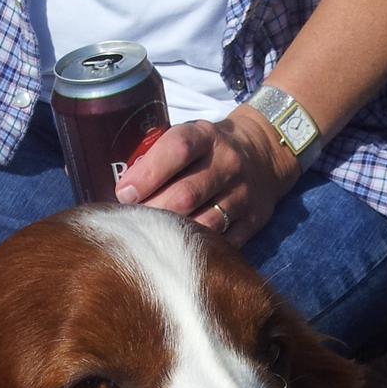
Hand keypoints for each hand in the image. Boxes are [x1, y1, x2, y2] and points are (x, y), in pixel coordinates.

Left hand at [114, 106, 301, 246]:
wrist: (264, 153)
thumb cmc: (209, 149)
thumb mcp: (189, 135)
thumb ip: (159, 157)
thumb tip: (122, 192)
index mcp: (206, 136)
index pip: (178, 150)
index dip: (148, 174)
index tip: (124, 194)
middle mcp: (228, 163)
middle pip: (187, 194)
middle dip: (154, 212)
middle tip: (133, 224)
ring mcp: (243, 194)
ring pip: (205, 223)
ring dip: (174, 236)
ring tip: (152, 241)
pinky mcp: (254, 220)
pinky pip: (224, 243)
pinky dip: (200, 250)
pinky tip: (181, 252)